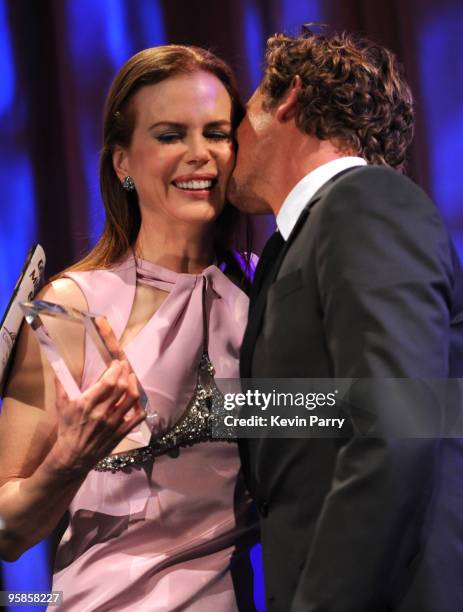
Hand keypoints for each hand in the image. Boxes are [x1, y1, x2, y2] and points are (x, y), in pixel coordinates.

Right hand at [50, 360, 144, 475]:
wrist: (73, 457)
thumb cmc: (67, 430)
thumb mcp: (61, 408)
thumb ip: (61, 388)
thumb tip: (58, 372)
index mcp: (87, 404)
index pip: (108, 382)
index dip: (115, 369)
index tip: (116, 363)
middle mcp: (102, 412)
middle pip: (122, 387)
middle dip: (126, 373)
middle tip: (125, 366)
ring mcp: (113, 423)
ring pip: (132, 400)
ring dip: (134, 385)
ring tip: (132, 378)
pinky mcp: (120, 433)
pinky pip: (137, 418)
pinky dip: (141, 407)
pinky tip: (139, 401)